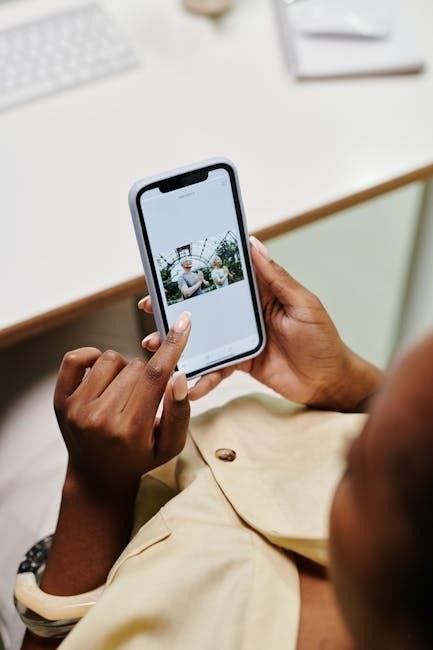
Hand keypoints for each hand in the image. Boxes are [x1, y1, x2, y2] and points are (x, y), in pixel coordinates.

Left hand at [53, 311, 191, 498]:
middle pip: (136, 365)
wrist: (97, 476)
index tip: (183, 322)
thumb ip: (179, 412)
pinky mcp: (60, 400)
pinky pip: (77, 358)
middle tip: (145, 397)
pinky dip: (94, 357)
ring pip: (111, 358)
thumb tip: (178, 376)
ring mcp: (76, 409)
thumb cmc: (140, 458)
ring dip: (124, 368)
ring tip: (125, 392)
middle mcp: (99, 419)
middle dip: (148, 373)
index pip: (154, 376)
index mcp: (130, 430)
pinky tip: (104, 374)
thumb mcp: (170, 445)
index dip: (172, 346)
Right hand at [138, 239, 382, 410]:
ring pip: (204, 337)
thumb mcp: (303, 304)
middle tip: (150, 306)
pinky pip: (216, 367)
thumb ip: (277, 277)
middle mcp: (246, 313)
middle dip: (177, 307)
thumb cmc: (323, 339)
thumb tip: (254, 243)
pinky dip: (201, 376)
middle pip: (206, 306)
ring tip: (156, 344)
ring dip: (180, 341)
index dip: (199, 272)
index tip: (171, 269)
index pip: (224, 277)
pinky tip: (186, 382)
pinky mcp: (240, 363)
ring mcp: (240, 338)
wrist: (329, 382)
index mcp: (260, 293)